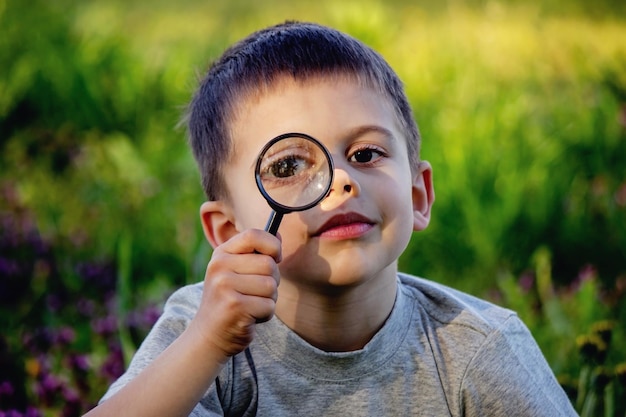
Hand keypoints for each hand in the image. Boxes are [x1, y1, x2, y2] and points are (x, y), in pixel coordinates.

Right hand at [190, 229, 281, 359]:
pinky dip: (265, 314)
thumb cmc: (229, 299)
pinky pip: (268, 306)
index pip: (254, 235)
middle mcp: (220, 267)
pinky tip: (249, 317)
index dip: (273, 245)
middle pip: (269, 265)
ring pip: (271, 286)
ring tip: (251, 305)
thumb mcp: (236, 271)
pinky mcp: (234, 307)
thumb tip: (278, 235)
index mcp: (221, 254)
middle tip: (256, 292)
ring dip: (268, 299)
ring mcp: (225, 286)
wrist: (208, 335)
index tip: (276, 257)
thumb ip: (256, 253)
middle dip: (272, 281)